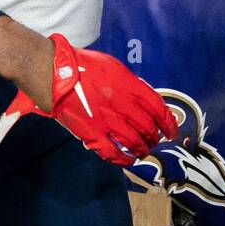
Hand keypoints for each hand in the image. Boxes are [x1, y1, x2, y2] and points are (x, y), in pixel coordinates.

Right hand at [0, 33, 175, 165]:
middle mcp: (120, 104)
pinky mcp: (90, 133)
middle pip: (147, 127)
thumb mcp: (113, 66)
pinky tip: (127, 160)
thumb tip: (142, 100)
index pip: (157, 107)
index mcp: (128, 85)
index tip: (172, 130)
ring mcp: (106, 120)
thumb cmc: (82, 65)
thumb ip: (130, 83)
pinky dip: (122, 159)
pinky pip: (111, 152)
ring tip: (144, 151)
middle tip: (155, 141)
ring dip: (142, 149)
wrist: (53, 72)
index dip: (168, 122)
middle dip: (155, 137)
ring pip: (133, 141)